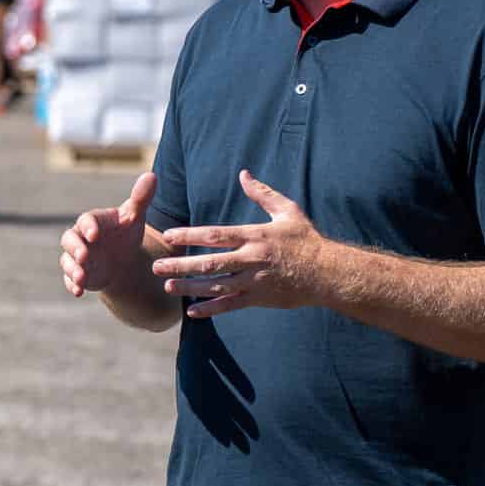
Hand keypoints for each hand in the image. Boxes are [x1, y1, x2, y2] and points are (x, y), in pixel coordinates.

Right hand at [60, 171, 157, 297]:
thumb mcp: (135, 217)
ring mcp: (77, 257)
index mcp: (93, 221)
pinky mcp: (78, 273)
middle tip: (84, 256)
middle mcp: (80, 238)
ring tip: (81, 278)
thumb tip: (152, 175)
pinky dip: (71, 284)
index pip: (86, 220)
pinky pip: (69, 279)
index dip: (88, 227)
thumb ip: (141, 198)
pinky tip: (78, 291)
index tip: (94, 235)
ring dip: (72, 269)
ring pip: (67, 261)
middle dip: (74, 248)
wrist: (122, 258)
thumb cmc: (126, 232)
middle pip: (69, 239)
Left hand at [155, 171, 332, 317]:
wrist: (327, 273)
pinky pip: (230, 306)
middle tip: (157, 265)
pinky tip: (192, 312)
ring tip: (167, 286)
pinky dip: (210, 310)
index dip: (190, 235)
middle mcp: (251, 259)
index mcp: (255, 236)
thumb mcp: (287, 211)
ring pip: (216, 286)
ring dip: (190, 287)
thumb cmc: (306, 240)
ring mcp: (254, 281)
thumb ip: (263, 193)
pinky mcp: (259, 299)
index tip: (169, 235)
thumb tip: (243, 174)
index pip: (216, 235)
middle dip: (181, 265)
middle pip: (210, 263)